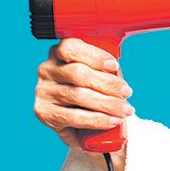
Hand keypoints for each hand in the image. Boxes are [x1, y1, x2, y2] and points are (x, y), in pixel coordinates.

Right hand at [34, 38, 131, 170]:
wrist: (80, 122)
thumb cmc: (92, 90)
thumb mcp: (99, 75)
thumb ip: (106, 69)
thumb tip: (118, 75)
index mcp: (59, 54)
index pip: (71, 48)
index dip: (94, 56)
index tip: (115, 66)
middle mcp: (47, 70)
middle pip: (78, 73)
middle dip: (107, 84)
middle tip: (127, 92)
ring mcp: (43, 92)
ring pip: (78, 95)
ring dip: (107, 103)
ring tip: (125, 110)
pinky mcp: (44, 113)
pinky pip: (74, 117)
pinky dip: (98, 120)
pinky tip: (112, 121)